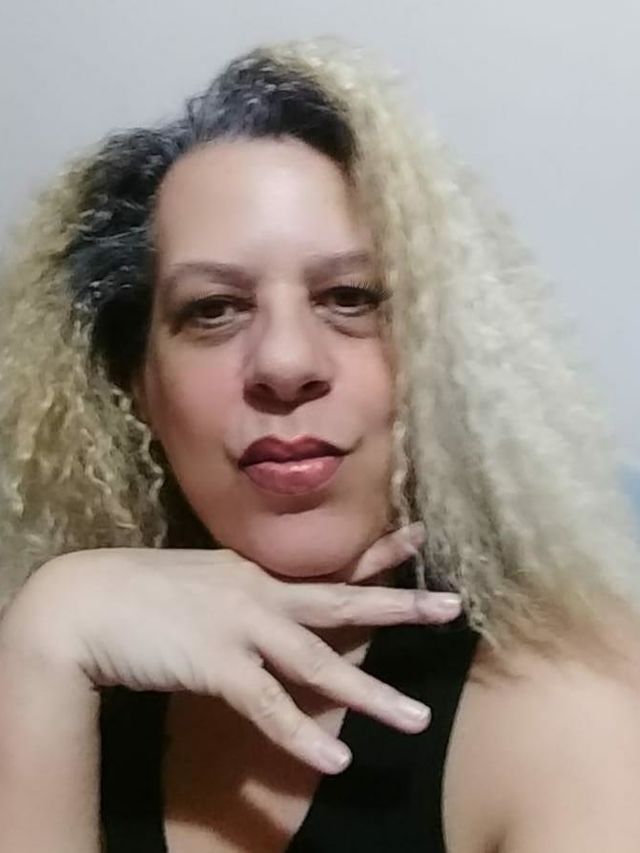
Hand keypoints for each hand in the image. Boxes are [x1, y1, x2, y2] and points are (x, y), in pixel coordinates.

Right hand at [2, 527, 460, 773]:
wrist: (86, 603)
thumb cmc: (140, 590)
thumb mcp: (203, 579)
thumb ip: (241, 590)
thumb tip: (269, 603)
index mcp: (256, 572)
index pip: (328, 561)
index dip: (377, 551)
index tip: (420, 535)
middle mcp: (259, 593)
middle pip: (343, 601)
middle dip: (400, 605)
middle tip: (451, 605)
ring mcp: (241, 626)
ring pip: (319, 662)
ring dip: (370, 694)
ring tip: (416, 719)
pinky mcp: (216, 663)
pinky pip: (269, 706)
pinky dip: (301, 734)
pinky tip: (335, 758)